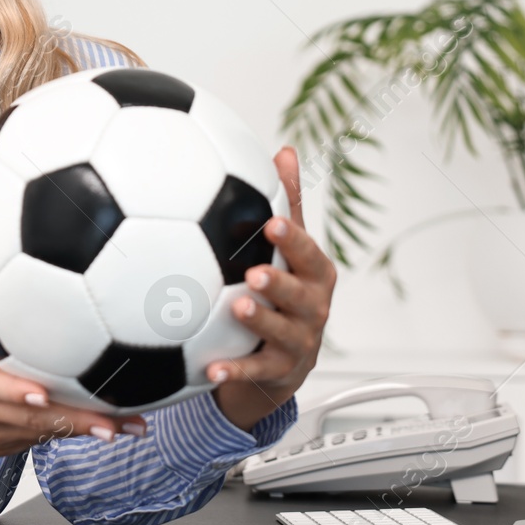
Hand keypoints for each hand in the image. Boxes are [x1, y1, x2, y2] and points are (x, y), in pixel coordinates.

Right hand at [0, 312, 145, 497]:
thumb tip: (5, 265)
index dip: (14, 392)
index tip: (41, 394)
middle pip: (32, 419)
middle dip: (76, 421)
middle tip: (117, 420)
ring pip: (46, 434)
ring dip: (87, 430)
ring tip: (127, 426)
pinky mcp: (6, 449)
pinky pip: (44, 439)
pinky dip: (75, 433)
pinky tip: (111, 428)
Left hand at [208, 145, 336, 431]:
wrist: (281, 359)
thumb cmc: (283, 290)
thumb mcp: (287, 248)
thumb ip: (286, 204)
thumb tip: (285, 151)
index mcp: (314, 274)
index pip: (308, 253)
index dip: (292, 239)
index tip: (271, 223)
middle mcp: (313, 308)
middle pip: (303, 295)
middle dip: (282, 283)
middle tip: (254, 272)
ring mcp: (298, 341)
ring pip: (284, 333)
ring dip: (262, 322)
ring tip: (237, 310)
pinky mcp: (277, 372)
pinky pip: (256, 372)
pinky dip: (235, 372)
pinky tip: (210, 370)